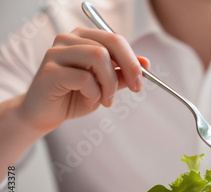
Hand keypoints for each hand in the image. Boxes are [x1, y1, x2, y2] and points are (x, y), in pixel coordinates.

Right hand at [18, 27, 149, 132]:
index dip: (133, 60)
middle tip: (136, 88)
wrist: (46, 114)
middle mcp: (68, 39)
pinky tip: (89, 100)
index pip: (115, 39)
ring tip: (106, 100)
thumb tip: (145, 63)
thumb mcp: (105, 85)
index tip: (142, 81)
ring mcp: (56, 52)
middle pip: (109, 45)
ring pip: (99, 58)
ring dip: (110, 84)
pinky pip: (85, 78)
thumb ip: (122, 74)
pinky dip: (94, 93)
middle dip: (129, 68)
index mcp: (83, 37)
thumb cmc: (75, 97)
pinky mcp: (49, 70)